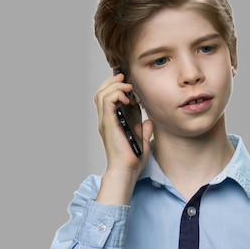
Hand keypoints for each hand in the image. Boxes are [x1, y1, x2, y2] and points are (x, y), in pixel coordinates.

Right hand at [93, 73, 152, 204]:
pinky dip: (115, 94)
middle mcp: (106, 120)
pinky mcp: (108, 123)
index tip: (127, 82)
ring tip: (127, 86)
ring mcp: (105, 121)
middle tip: (124, 78)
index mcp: (112, 122)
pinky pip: (106, 102)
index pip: (106, 98)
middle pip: (101, 93)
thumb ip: (144, 131)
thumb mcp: (142, 141)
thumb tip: (149, 122)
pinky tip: (126, 96)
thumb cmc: (132, 160)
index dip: (114, 86)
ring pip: (101, 94)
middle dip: (112, 82)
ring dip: (114, 86)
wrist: (126, 170)